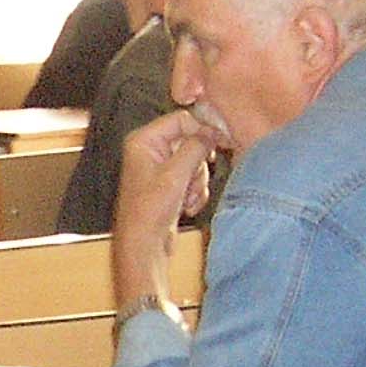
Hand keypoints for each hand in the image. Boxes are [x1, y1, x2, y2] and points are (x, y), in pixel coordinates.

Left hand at [112, 109, 218, 308]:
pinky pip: (194, 178)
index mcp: (143, 140)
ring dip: (198, 182)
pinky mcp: (169, 184)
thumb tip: (213, 130)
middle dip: (198, 165)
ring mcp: (160, 167)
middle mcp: (149, 150)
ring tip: (186, 199)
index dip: (202, 131)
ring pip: (196, 162)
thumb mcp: (176, 174)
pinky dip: (195, 193)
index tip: (221, 143)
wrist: (144, 246)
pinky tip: (186, 207)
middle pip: (191, 141)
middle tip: (192, 181)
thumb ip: (196, 147)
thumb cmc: (149, 212)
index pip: (182, 120)